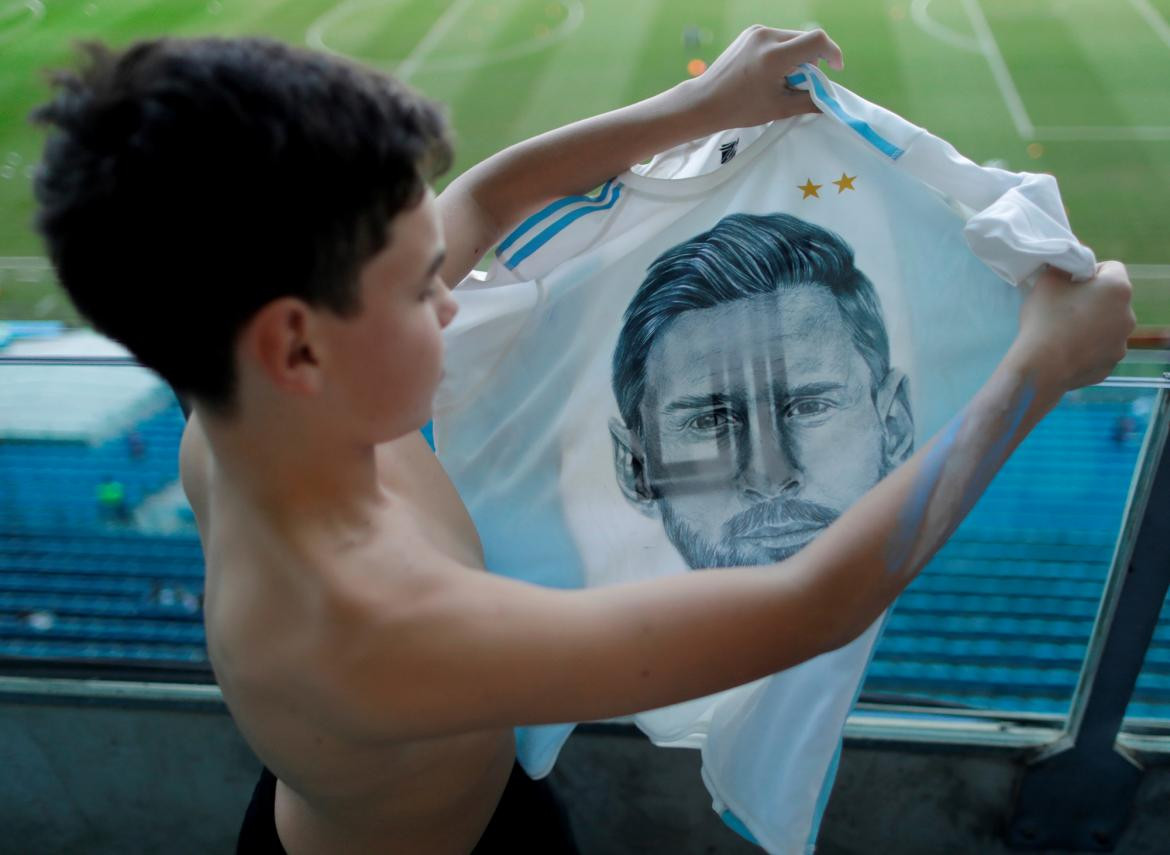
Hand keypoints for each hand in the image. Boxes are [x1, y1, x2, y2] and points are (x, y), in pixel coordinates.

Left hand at [682, 26, 843, 132]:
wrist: (706, 101)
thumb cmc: (740, 109)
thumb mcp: (779, 108)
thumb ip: (810, 101)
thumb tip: (830, 99)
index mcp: (774, 55)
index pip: (817, 40)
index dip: (832, 52)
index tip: (835, 68)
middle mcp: (766, 37)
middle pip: (805, 40)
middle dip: (810, 61)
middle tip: (800, 84)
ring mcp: (756, 32)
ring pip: (792, 39)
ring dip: (796, 57)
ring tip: (781, 79)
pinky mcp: (750, 32)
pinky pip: (777, 39)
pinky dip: (782, 53)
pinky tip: (770, 72)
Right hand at [1009, 261, 1134, 396]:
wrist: (1041, 366)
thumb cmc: (1046, 318)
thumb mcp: (1047, 281)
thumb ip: (1062, 268)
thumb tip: (1067, 268)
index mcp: (1117, 289)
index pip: (1111, 268)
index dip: (1088, 272)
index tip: (1069, 284)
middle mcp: (1128, 315)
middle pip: (1111, 299)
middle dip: (1092, 300)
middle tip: (1064, 308)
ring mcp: (1121, 343)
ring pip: (1107, 326)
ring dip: (1092, 325)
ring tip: (1064, 332)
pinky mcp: (1111, 364)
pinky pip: (1100, 350)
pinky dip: (1088, 349)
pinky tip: (1066, 351)